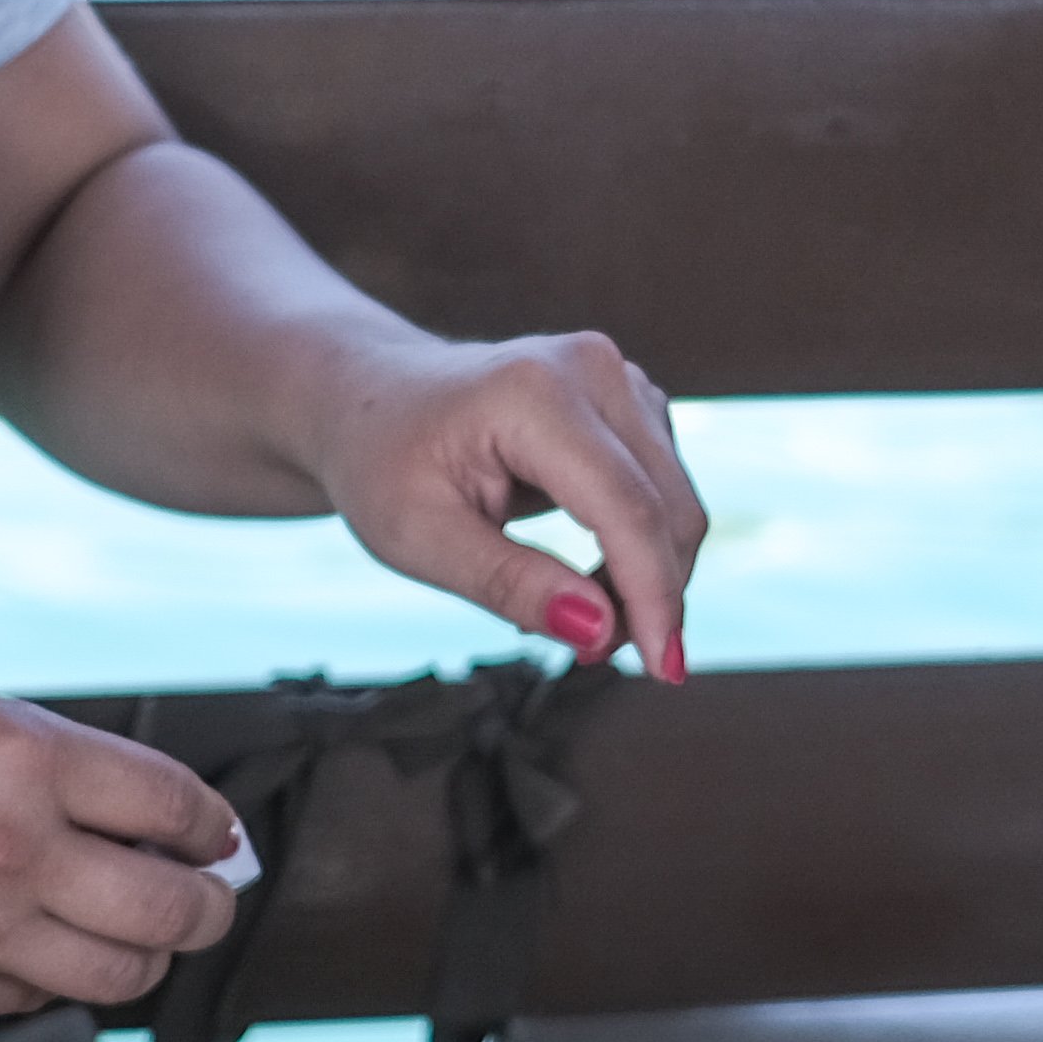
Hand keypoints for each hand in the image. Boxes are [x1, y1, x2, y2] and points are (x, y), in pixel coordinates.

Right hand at [0, 660, 256, 1015]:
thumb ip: (62, 763)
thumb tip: (154, 819)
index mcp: (26, 759)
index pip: (178, 809)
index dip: (215, 831)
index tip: (217, 840)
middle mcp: (10, 850)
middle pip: (172, 911)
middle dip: (207, 907)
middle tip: (203, 898)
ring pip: (120, 975)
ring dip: (144, 953)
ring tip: (129, 927)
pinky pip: (34, 996)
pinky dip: (51, 973)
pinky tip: (29, 937)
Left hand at [296, 326, 708, 682]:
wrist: (368, 398)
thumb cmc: (381, 462)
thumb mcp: (416, 538)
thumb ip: (510, 582)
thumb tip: (601, 630)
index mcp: (534, 392)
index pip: (626, 507)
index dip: (652, 595)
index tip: (662, 671)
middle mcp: (591, 369)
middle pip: (668, 507)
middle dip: (649, 597)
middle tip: (592, 654)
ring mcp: (617, 377)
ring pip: (674, 505)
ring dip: (643, 576)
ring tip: (563, 607)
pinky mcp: (630, 399)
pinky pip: (662, 491)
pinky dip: (637, 547)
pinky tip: (579, 569)